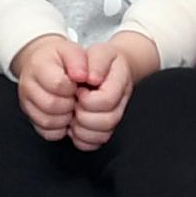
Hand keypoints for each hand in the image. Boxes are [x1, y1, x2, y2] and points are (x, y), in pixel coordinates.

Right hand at [14, 35, 86, 139]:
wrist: (40, 62)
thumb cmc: (58, 58)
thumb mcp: (71, 50)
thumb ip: (79, 60)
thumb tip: (83, 76)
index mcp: (38, 66)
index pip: (57, 84)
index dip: (72, 88)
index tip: (77, 84)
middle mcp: (27, 86)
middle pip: (51, 105)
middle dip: (69, 104)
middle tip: (75, 97)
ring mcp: (26, 103)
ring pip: (47, 122)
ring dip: (65, 118)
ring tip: (70, 106)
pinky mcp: (30, 117)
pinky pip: (46, 132)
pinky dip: (59, 128)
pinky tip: (65, 116)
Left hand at [65, 30, 159, 152]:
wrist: (110, 70)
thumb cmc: (101, 61)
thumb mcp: (99, 52)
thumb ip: (96, 62)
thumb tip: (92, 78)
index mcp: (121, 83)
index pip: (107, 100)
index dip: (89, 99)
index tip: (78, 90)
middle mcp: (121, 104)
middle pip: (107, 121)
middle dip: (84, 115)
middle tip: (75, 103)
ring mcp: (114, 118)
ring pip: (102, 136)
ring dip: (81, 128)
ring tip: (74, 114)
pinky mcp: (105, 130)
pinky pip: (95, 144)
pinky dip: (81, 139)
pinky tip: (75, 126)